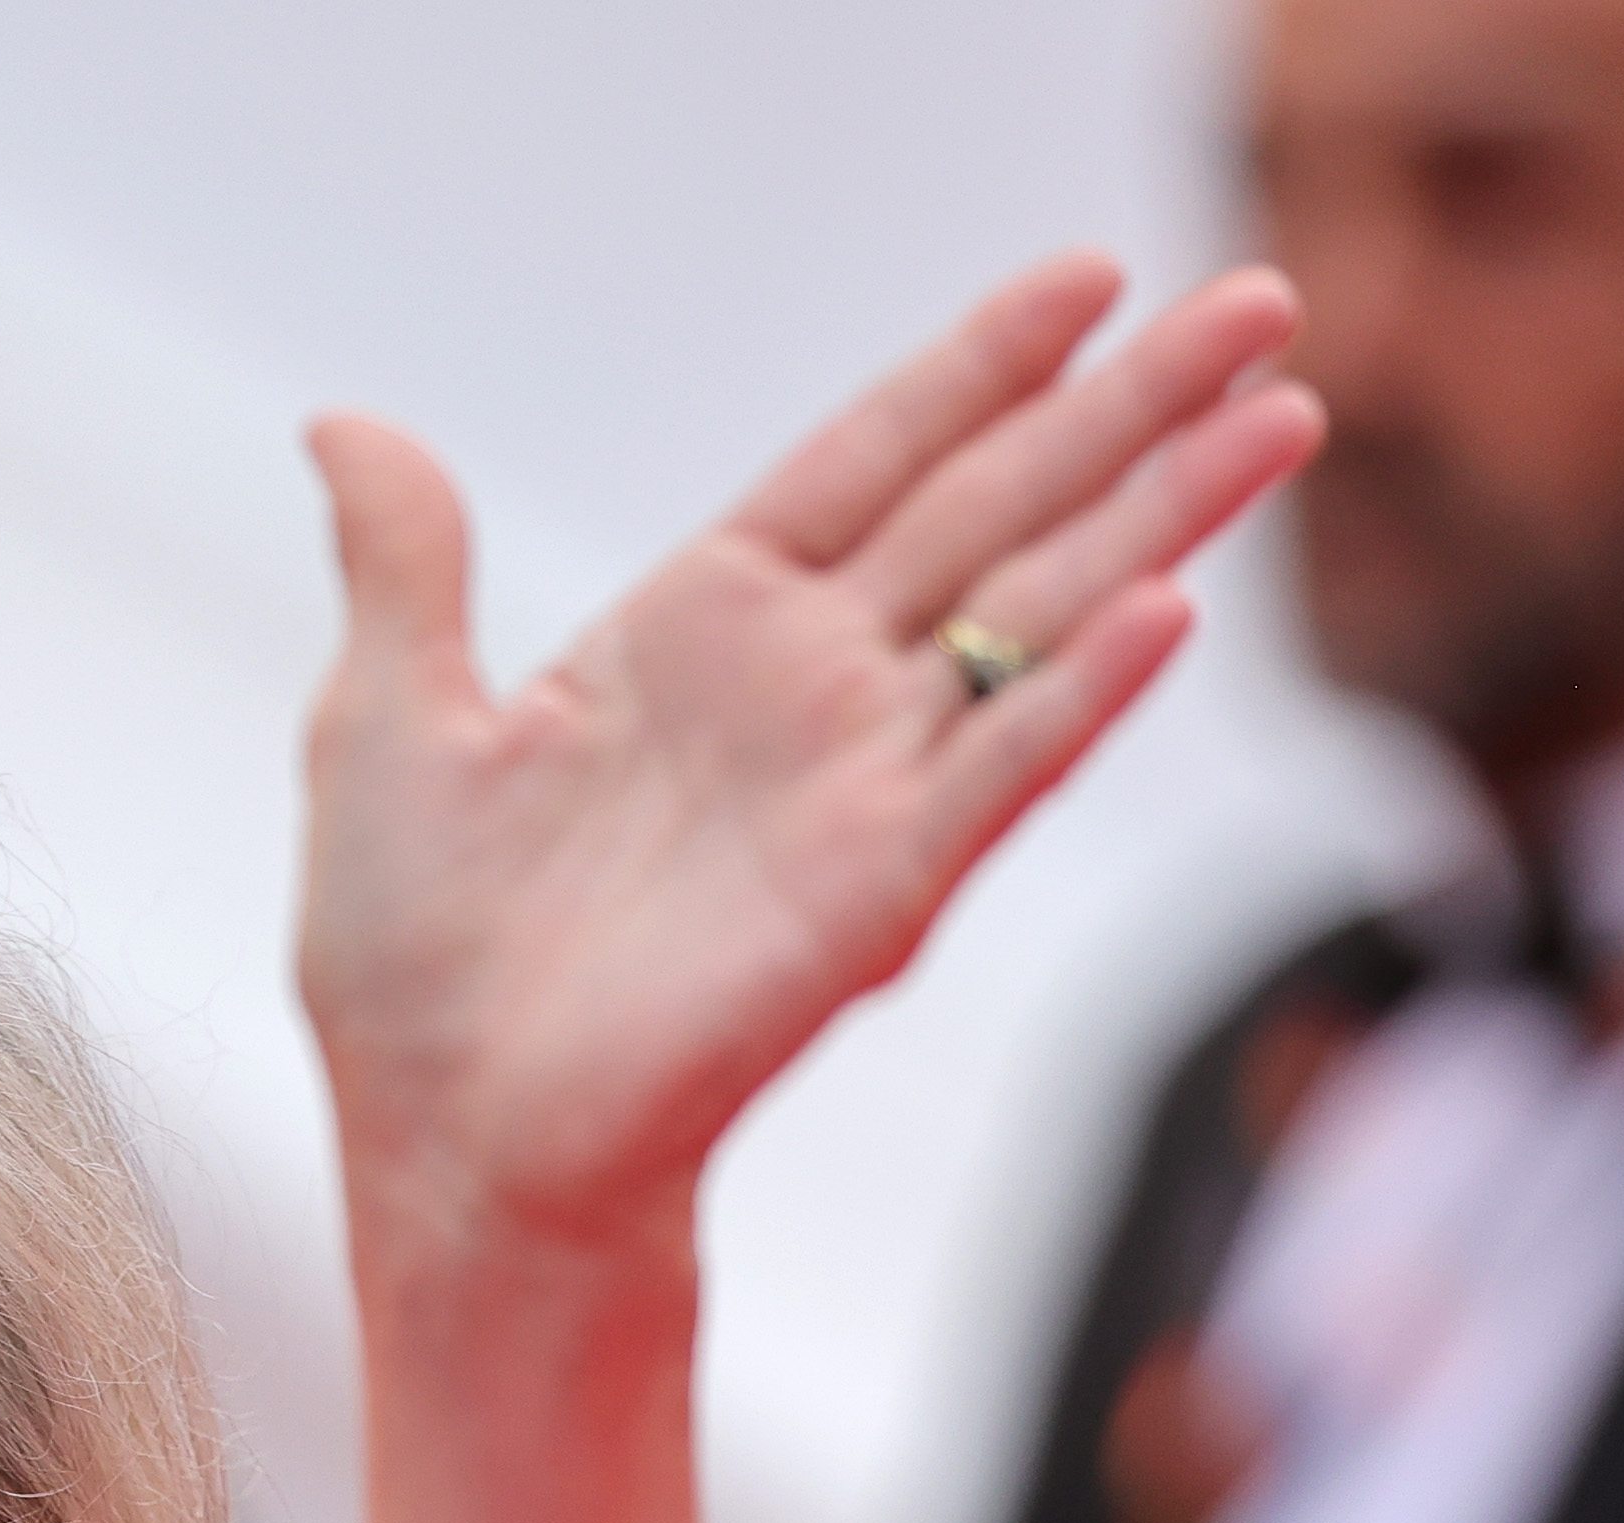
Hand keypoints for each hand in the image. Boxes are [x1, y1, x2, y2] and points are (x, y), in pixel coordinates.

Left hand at [299, 256, 1317, 1283]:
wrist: (448, 1138)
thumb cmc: (408, 962)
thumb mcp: (386, 722)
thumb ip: (406, 565)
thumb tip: (343, 425)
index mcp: (698, 631)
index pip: (869, 462)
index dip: (979, 370)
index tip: (1091, 282)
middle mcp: (804, 693)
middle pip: (995, 510)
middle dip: (1129, 408)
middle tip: (1271, 298)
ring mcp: (856, 788)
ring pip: (1038, 616)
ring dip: (1162, 516)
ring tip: (1279, 413)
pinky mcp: (874, 892)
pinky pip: (997, 772)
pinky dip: (1080, 694)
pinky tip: (1166, 608)